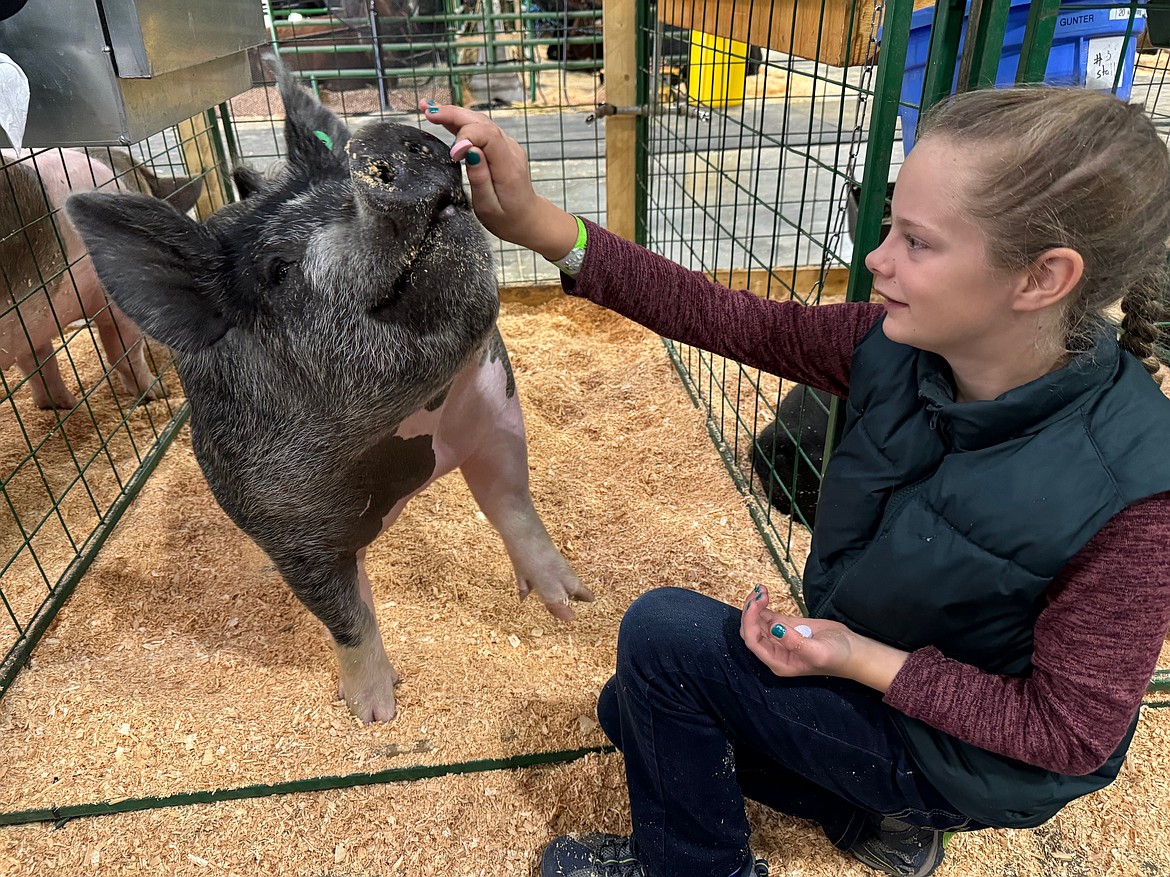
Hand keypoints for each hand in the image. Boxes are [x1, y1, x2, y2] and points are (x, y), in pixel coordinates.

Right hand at [417, 100, 578, 259]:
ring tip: (427, 109)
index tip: (452, 154)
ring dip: (453, 113)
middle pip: (482, 122)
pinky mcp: (500, 146)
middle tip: (427, 112)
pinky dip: (460, 120)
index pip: (488, 136)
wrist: (528, 219)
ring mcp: (507, 145)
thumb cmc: (508, 218)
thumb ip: (479, 177)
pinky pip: (481, 127)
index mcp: (508, 166)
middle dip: (453, 115)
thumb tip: (468, 150)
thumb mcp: (489, 206)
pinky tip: (442, 115)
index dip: (467, 137)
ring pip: (480, 121)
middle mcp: (510, 149)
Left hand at [740, 584, 856, 677]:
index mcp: (778, 662)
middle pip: (752, 631)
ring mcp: (780, 637)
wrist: (854, 650)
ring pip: (758, 621)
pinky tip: (764, 593)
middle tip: (758, 594)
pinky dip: (763, 604)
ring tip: (761, 590)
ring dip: (755, 605)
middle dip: (750, 612)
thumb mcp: (818, 652)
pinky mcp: (787, 626)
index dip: (750, 622)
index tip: (756, 604)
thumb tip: (775, 628)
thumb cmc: (838, 657)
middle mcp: (775, 651)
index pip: (754, 642)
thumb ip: (795, 643)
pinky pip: (768, 615)